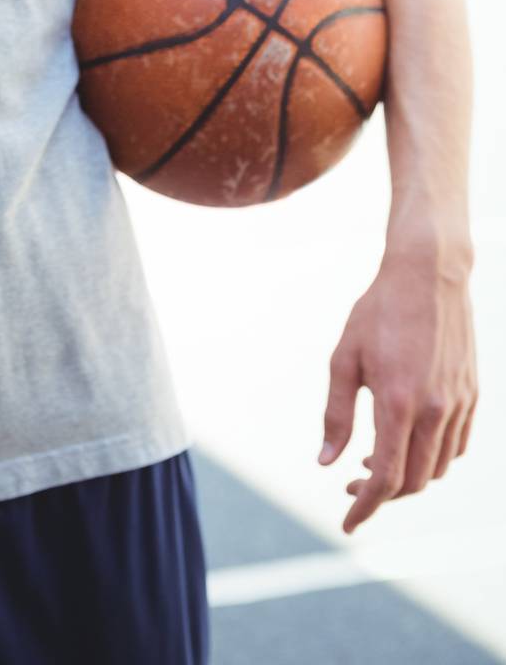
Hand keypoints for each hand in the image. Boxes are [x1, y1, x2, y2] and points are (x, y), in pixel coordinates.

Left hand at [319, 251, 477, 533]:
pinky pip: (456, 447)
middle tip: (351, 483)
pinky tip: (408, 444)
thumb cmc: (378, 312)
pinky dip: (432, 459)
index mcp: (398, 403)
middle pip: (412, 481)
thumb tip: (326, 462)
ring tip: (373, 459)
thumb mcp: (344, 358)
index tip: (347, 524)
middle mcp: (434, 410)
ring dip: (406, 477)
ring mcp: (458, 404)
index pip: (385, 477)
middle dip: (381, 495)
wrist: (428, 274)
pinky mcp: (472, 395)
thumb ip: (336, 413)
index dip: (366, 508)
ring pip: (437, 469)